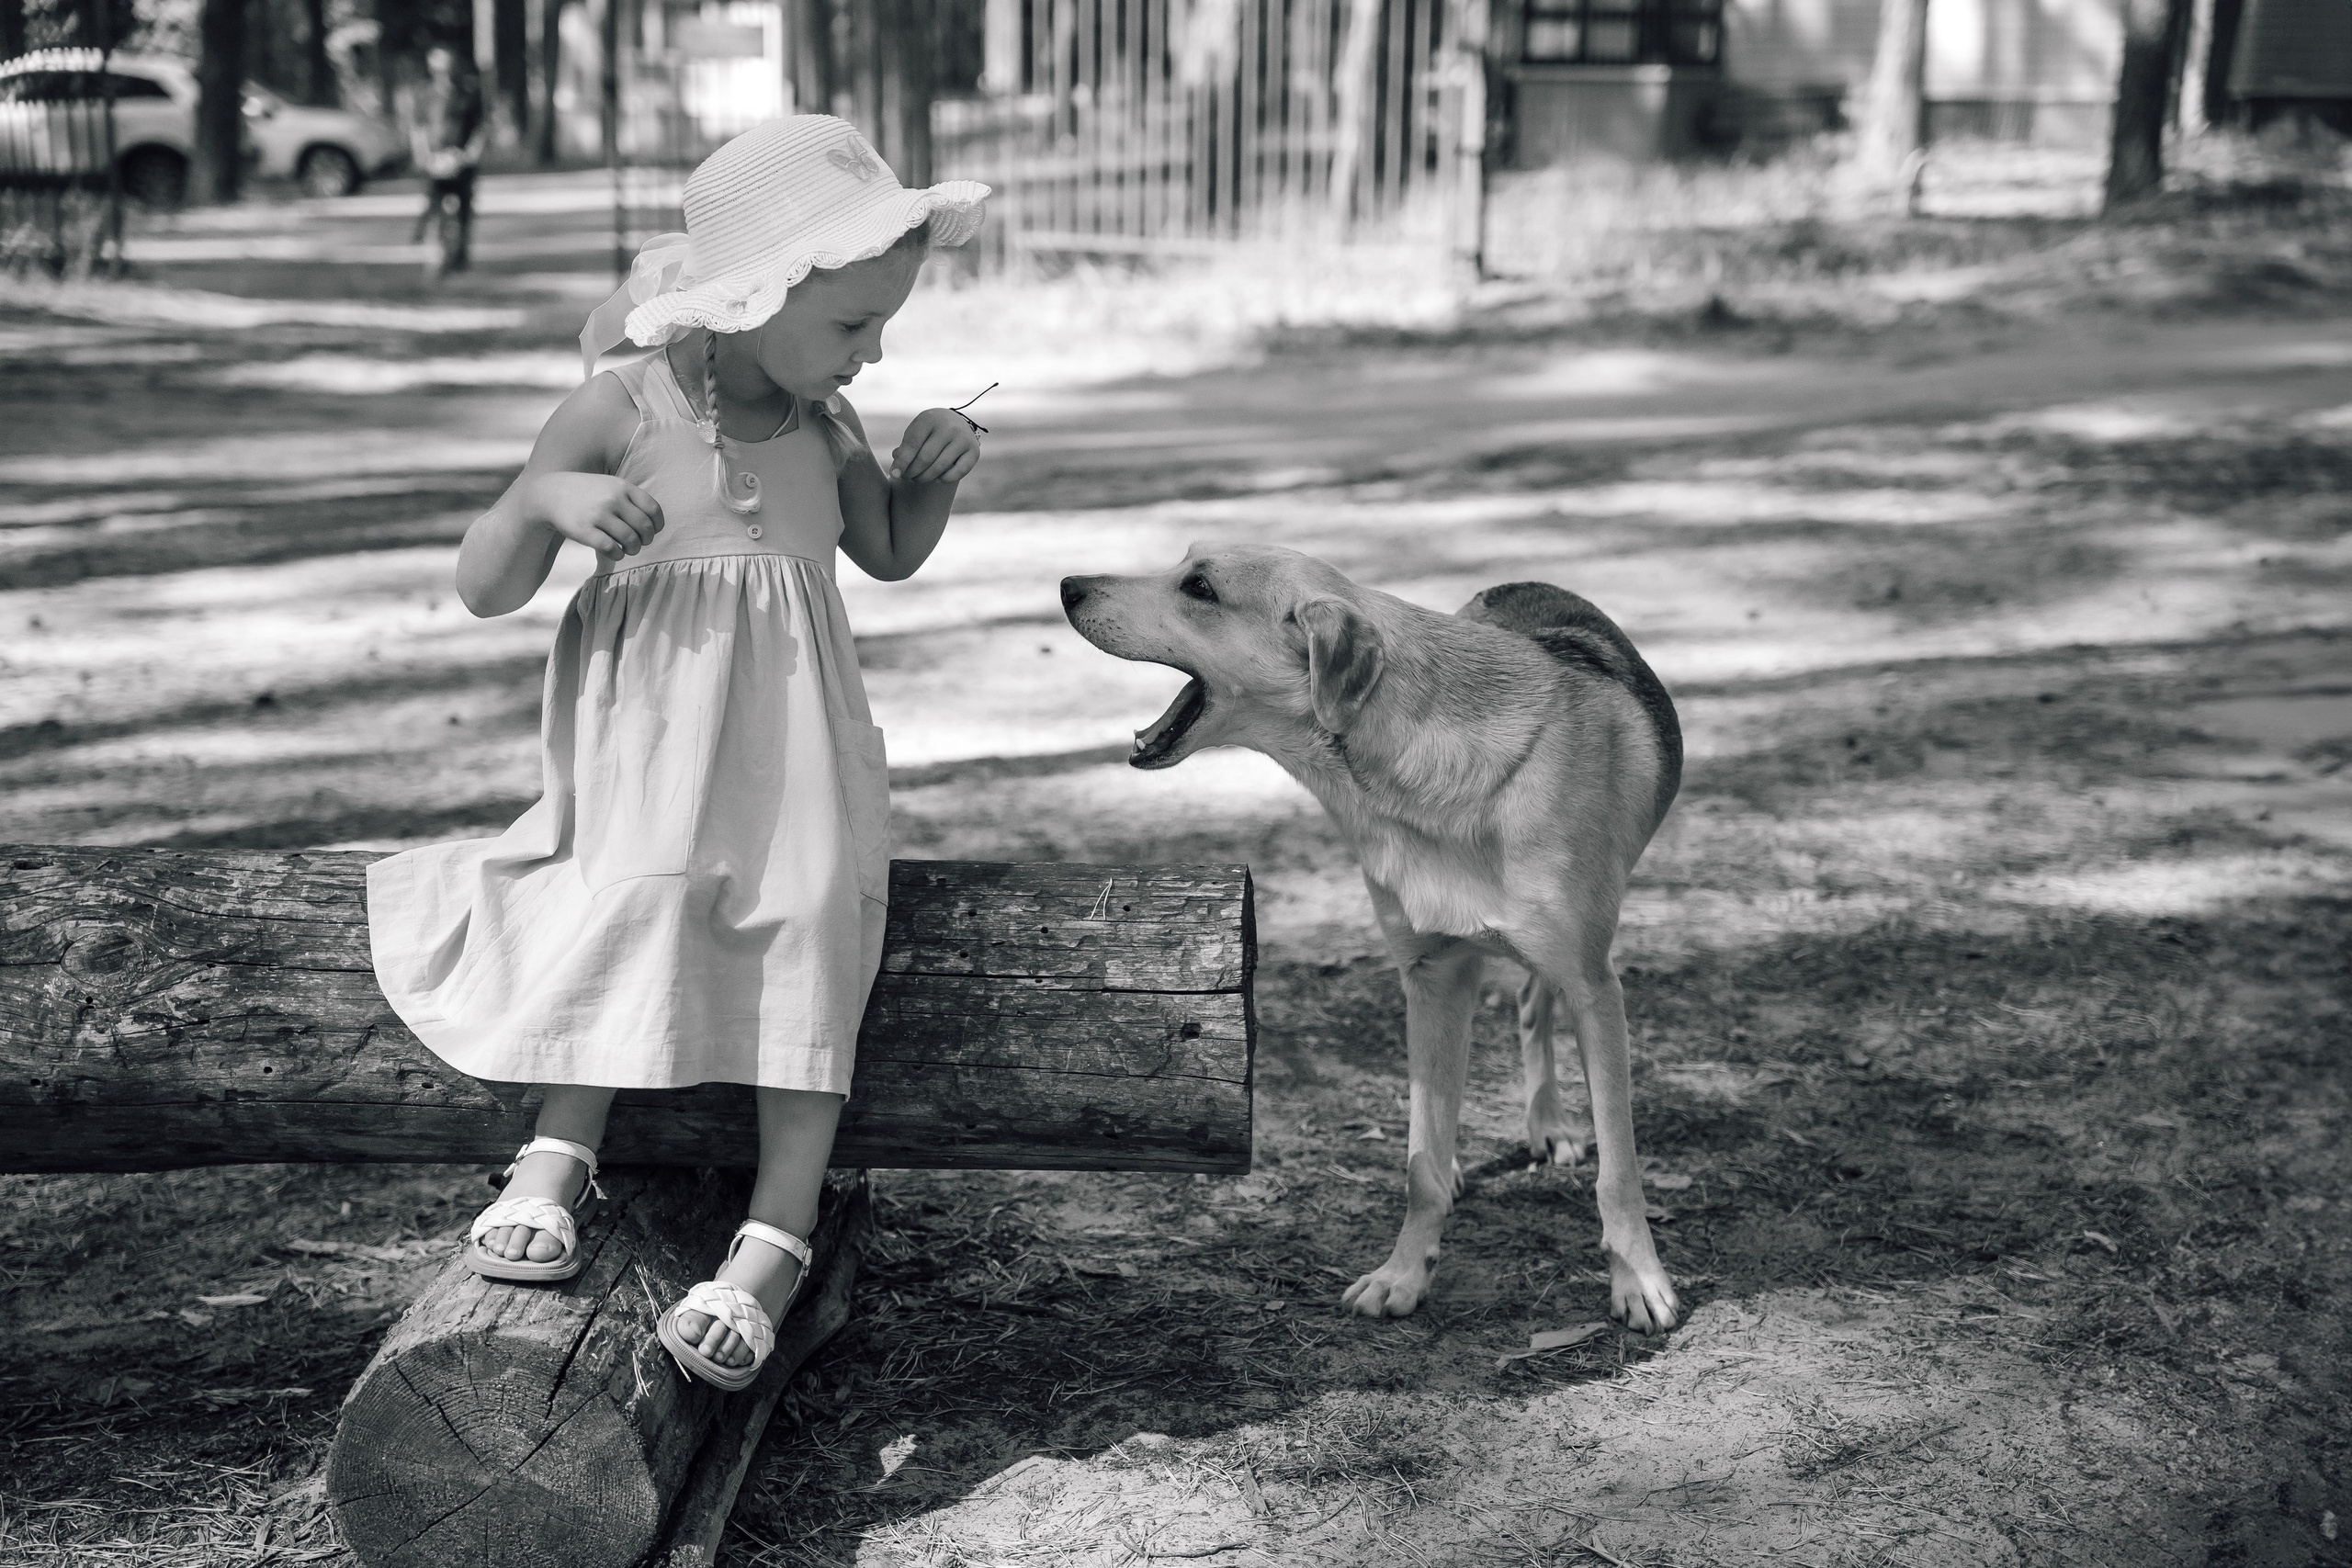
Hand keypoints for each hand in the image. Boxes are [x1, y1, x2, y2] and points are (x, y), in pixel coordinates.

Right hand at [523, 472, 663, 560]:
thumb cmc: (587, 494)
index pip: (653, 510)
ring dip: (633, 550)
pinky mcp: (584, 531)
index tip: (652, 531)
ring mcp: (598, 515)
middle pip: (644, 528)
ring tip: (628, 550)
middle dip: (646, 540)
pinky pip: (612, 549)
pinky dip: (618, 555)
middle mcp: (612, 499)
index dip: (657, 526)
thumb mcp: (610, 486)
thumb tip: (655, 526)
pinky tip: (615, 553)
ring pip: (630, 541)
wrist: (549, 494)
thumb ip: (632, 500)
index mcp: (622, 487)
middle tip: (639, 544)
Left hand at [890, 407, 982, 485]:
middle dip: (912, 472)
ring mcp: (963, 439)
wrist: (955, 424)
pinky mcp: (974, 452)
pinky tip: (936, 479)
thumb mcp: (915, 433)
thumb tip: (897, 470)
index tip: (894, 475)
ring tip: (917, 479)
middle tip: (906, 478)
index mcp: (929, 418)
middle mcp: (948, 427)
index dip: (902, 462)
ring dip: (925, 478)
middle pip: (925, 458)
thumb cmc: (929, 432)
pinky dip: (944, 479)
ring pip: (939, 467)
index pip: (912, 444)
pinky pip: (957, 473)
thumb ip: (906, 450)